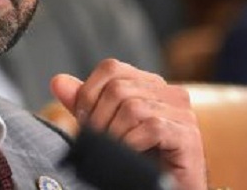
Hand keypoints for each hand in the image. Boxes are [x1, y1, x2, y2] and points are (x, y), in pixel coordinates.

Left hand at [50, 59, 206, 189]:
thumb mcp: (106, 127)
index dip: (89, 92)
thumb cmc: (141, 159)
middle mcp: (169, 92)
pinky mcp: (188, 134)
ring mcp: (182, 112)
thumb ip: (85, 104)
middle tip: (97, 140)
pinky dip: (132, 143)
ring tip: (113, 150)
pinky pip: (151, 127)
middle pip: (118, 88)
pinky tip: (130, 155)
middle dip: (98, 118)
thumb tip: (58, 81)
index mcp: (149, 85)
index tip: (83, 120)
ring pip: (132, 108)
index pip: (111, 68)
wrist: (169, 188)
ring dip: (114, 134)